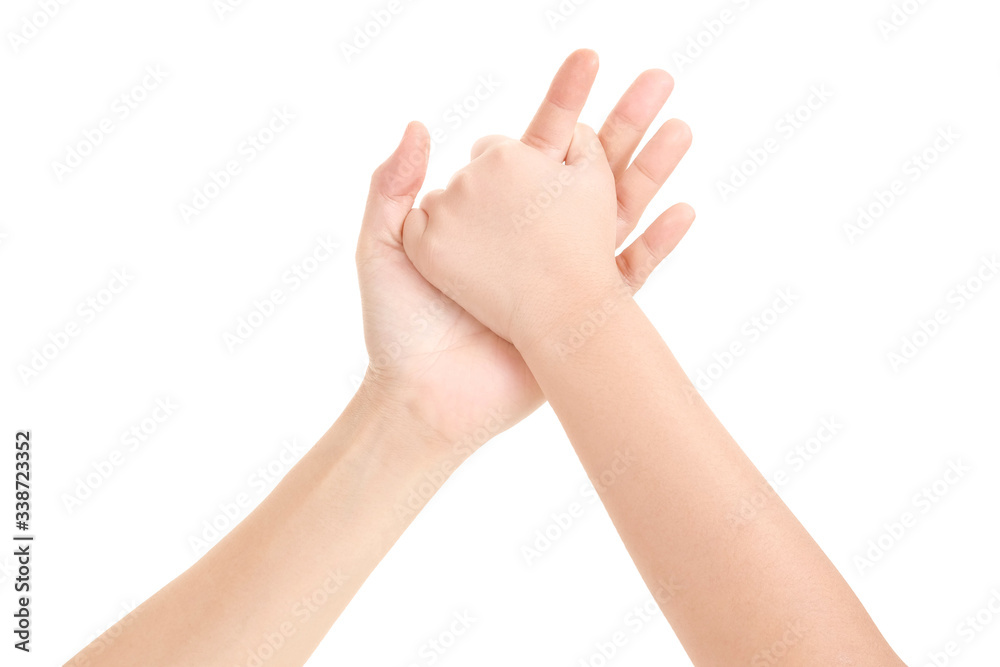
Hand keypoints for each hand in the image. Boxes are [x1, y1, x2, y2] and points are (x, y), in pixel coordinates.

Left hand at [356, 50, 692, 452]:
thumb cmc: (398, 327)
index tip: (587, 59)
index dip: (563, 104)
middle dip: (624, 123)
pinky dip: (658, 244)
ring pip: (616, 212)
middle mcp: (532, 237)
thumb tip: (419, 125)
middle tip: (658, 80)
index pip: (533, 147)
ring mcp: (561, 275)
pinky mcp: (582, 314)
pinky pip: (629, 274)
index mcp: (491, 215)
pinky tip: (685, 210)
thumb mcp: (384, 250)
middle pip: (586, 170)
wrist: (426, 399)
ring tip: (681, 127)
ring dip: (652, 170)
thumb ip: (393, 191)